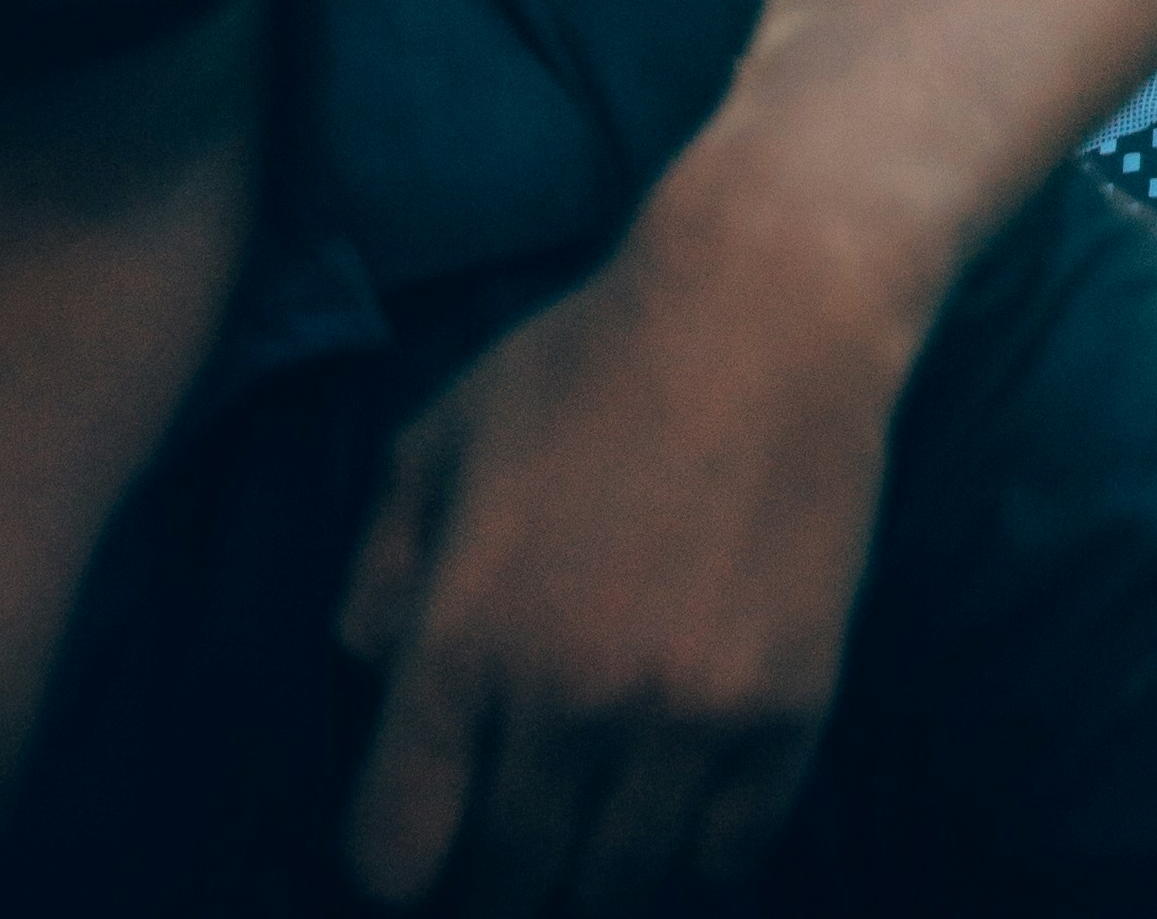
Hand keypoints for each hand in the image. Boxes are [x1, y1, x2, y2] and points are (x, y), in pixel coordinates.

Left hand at [337, 170, 908, 909]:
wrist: (773, 297)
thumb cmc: (592, 357)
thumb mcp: (441, 434)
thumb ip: (380, 570)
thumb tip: (369, 678)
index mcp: (461, 638)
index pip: (393, 853)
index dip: (398, 854)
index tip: (426, 826)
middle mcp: (565, 696)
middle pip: (505, 885)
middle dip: (495, 867)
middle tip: (517, 816)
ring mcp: (684, 711)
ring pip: (614, 885)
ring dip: (597, 860)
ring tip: (601, 806)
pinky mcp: (787, 705)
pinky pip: (727, 853)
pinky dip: (700, 838)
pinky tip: (689, 776)